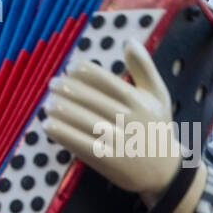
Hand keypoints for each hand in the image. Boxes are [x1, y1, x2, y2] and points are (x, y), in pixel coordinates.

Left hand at [42, 39, 181, 194]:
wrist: (164, 172)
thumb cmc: (157, 128)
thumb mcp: (158, 95)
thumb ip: (144, 67)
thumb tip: (129, 40)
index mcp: (138, 100)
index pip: (103, 79)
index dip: (82, 71)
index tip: (69, 68)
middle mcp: (128, 118)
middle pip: (88, 99)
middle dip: (66, 89)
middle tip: (52, 84)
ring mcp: (117, 140)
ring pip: (81, 120)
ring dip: (60, 109)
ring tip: (48, 103)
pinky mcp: (108, 160)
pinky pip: (79, 143)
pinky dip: (61, 133)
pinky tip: (48, 125)